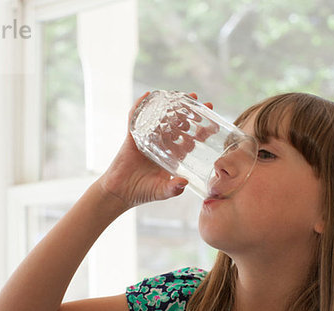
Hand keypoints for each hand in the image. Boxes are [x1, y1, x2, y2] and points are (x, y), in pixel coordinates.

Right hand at [98, 92, 212, 208]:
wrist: (119, 193)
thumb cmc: (142, 193)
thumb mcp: (162, 192)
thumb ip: (173, 188)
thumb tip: (184, 182)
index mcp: (172, 157)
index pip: (190, 140)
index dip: (202, 131)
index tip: (214, 122)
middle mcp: (162, 146)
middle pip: (179, 125)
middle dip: (190, 113)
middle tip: (199, 101)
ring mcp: (148, 140)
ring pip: (161, 119)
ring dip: (171, 106)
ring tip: (182, 95)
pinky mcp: (133, 137)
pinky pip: (136, 119)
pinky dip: (140, 107)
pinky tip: (147, 95)